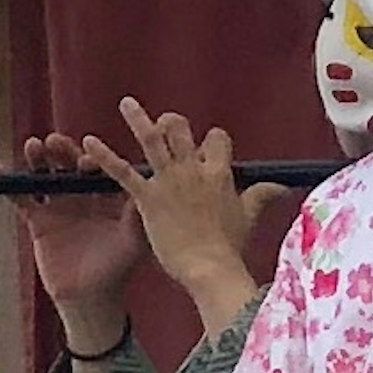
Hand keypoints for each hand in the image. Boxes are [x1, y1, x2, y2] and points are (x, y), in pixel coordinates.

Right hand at [11, 131, 145, 351]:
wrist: (90, 300)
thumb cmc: (117, 269)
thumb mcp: (132, 241)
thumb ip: (136, 215)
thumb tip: (145, 188)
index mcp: (105, 197)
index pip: (97, 170)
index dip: (91, 161)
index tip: (86, 158)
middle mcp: (81, 196)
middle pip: (69, 166)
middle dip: (62, 152)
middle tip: (53, 142)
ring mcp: (58, 206)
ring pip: (45, 176)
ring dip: (38, 159)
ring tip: (33, 147)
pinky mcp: (38, 220)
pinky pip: (20, 198)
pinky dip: (6, 182)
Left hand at [103, 103, 289, 334]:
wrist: (211, 269)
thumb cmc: (230, 248)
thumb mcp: (249, 218)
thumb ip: (262, 196)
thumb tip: (283, 185)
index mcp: (219, 173)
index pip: (216, 140)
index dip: (211, 140)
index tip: (206, 147)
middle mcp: (193, 170)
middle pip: (182, 131)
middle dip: (173, 123)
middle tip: (164, 123)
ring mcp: (169, 181)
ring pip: (152, 140)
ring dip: (138, 120)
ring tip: (126, 104)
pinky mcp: (148, 198)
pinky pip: (123, 171)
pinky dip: (104, 156)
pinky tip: (89, 142)